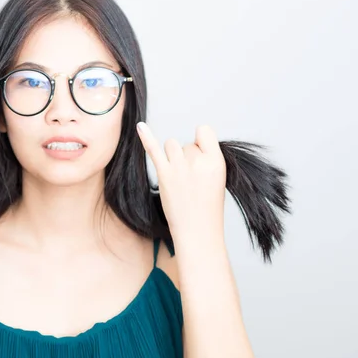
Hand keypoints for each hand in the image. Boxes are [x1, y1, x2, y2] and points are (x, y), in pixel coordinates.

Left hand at [136, 123, 226, 244]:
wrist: (197, 230)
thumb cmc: (207, 206)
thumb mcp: (217, 178)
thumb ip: (206, 158)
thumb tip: (190, 146)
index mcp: (216, 161)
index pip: (205, 131)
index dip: (201, 143)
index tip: (201, 158)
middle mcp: (197, 162)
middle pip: (186, 144)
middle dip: (187, 158)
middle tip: (191, 181)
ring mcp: (179, 167)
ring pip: (171, 144)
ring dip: (172, 157)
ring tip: (179, 178)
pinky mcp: (164, 174)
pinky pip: (153, 150)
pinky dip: (146, 137)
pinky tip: (139, 126)